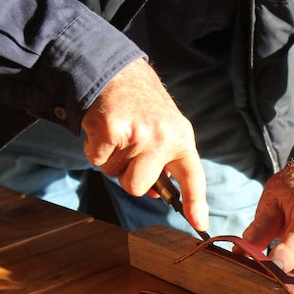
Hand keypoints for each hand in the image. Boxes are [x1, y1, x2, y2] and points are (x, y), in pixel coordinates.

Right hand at [81, 58, 208, 231]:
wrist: (113, 69)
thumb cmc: (139, 106)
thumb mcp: (164, 128)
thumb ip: (165, 161)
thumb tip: (159, 195)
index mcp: (181, 137)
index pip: (193, 176)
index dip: (196, 202)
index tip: (199, 224)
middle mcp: (163, 137)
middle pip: (138, 187)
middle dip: (127, 174)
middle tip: (127, 149)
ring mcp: (138, 133)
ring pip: (115, 174)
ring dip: (110, 159)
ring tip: (117, 133)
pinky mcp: (111, 129)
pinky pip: (97, 160)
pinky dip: (94, 148)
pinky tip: (102, 128)